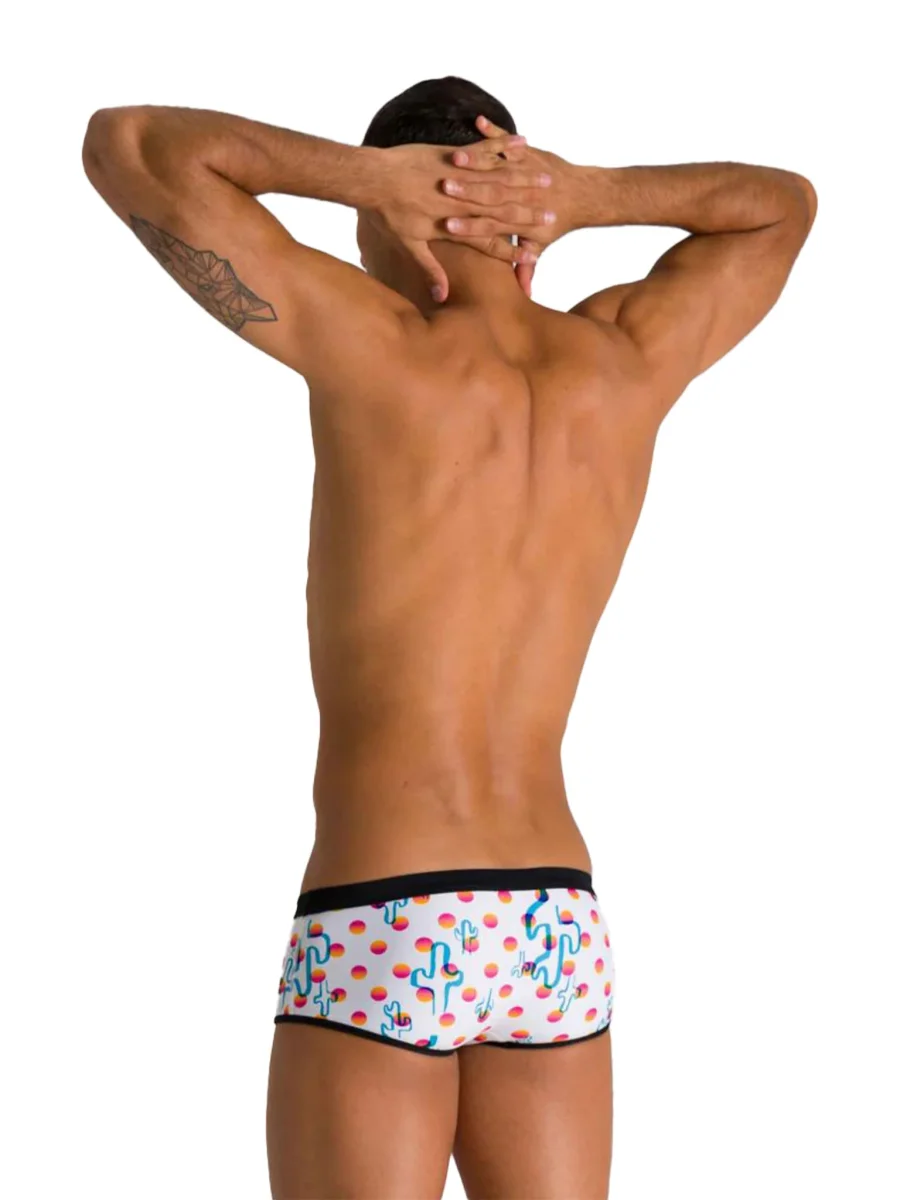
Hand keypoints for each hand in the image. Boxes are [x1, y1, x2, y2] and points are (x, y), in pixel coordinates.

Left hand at [369, 131, 557, 300]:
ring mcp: (457, 176)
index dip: (510, 251)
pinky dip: (505, 145)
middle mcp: (459, 203)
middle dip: (528, 214)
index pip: (488, 242)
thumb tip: (442, 297)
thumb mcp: (407, 246)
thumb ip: (429, 270)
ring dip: (525, 180)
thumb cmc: (387, 213)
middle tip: (552, 216)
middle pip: (500, 211)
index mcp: (451, 226)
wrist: (371, 178)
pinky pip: (484, 149)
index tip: (532, 256)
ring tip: (547, 181)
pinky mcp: (451, 154)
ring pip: (498, 179)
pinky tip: (524, 143)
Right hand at [442, 115, 580, 296]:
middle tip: (443, 186)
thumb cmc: (558, 221)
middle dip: (464, 190)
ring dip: (474, 160)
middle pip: (486, 192)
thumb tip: (523, 293)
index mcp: (514, 217)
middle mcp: (515, 193)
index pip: (487, 224)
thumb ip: (525, 268)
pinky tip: (478, 121)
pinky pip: (505, 140)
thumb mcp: (540, 245)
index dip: (467, 225)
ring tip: (454, 157)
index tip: (448, 225)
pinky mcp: (527, 152)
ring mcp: (522, 169)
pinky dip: (494, 130)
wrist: (585, 194)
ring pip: (494, 165)